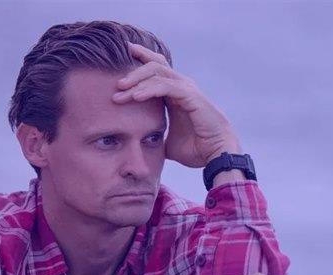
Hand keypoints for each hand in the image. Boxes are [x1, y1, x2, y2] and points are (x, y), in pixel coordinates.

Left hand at [113, 42, 240, 167]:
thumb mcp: (168, 143)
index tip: (122, 60)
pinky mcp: (191, 96)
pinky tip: (136, 96)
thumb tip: (141, 147)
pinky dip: (149, 89)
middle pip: (155, 65)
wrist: (216, 155)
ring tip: (120, 91)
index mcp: (176, 94)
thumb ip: (156, 139)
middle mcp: (182, 87)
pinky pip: (166, 86)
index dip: (141, 60)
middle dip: (134, 70)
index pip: (157, 69)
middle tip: (116, 83)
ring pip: (158, 72)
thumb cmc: (198, 149)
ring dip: (137, 81)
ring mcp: (187, 89)